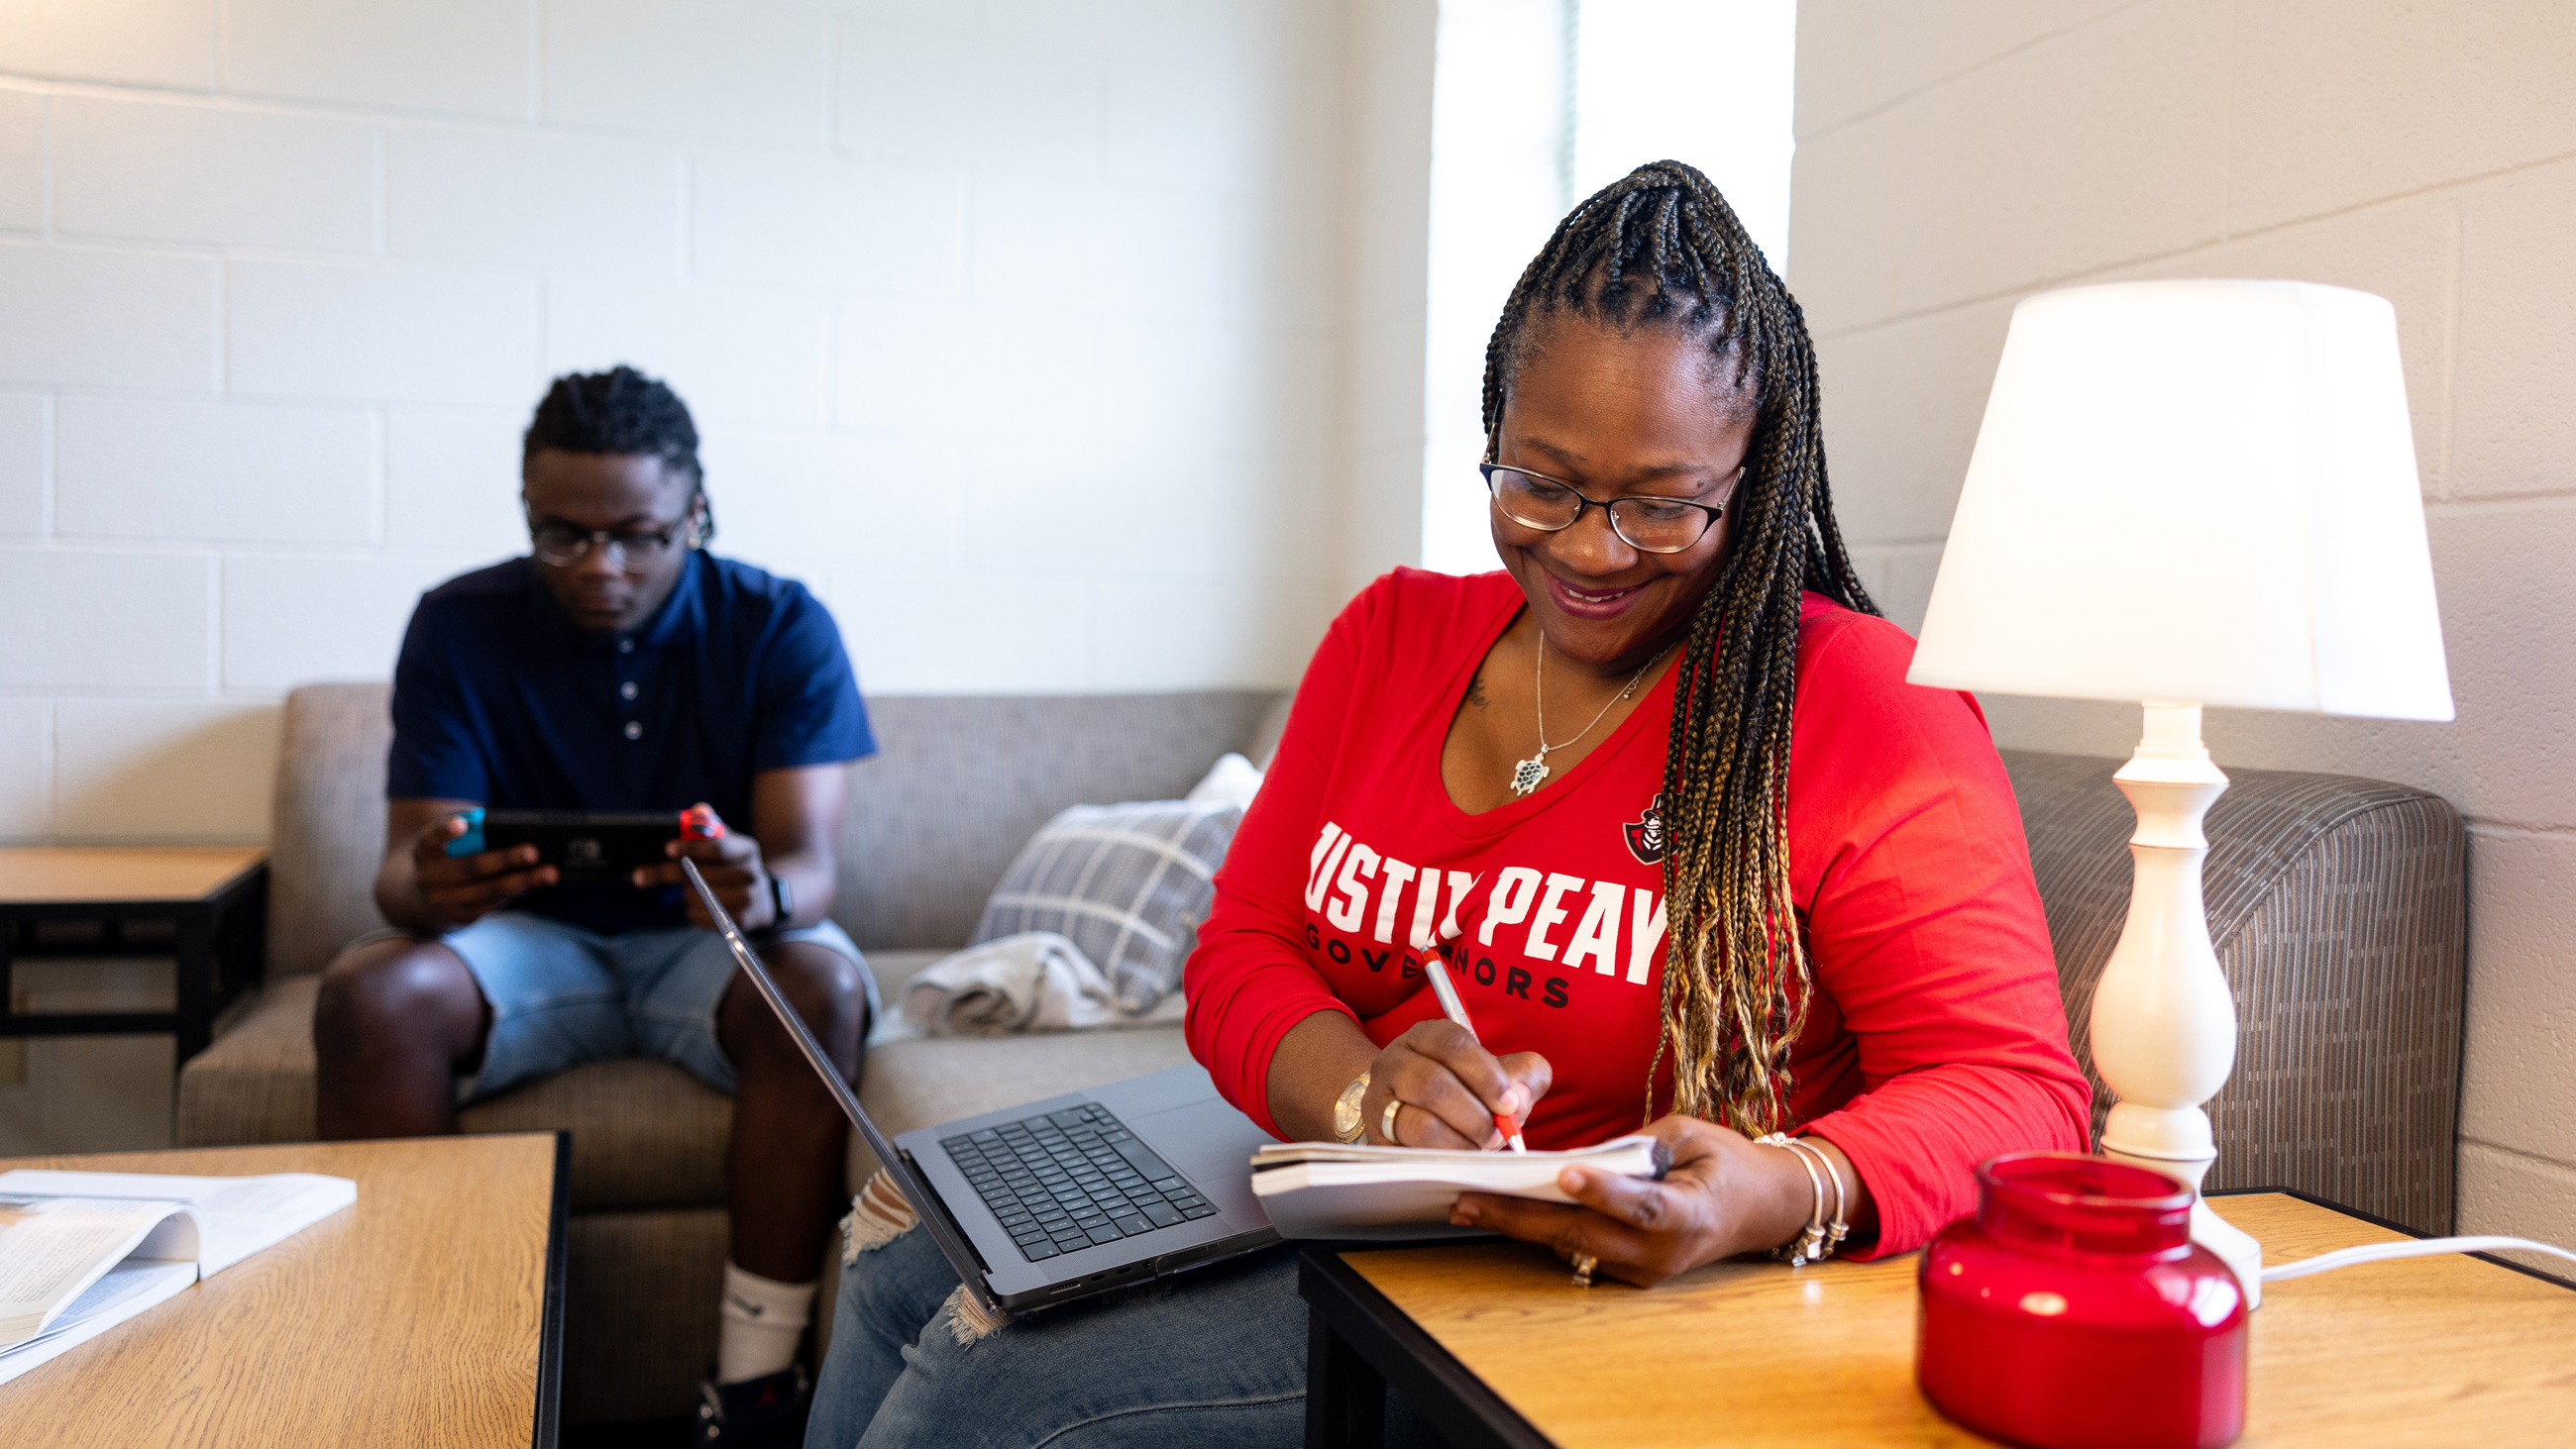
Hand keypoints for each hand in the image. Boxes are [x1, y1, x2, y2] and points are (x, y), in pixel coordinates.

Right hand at [409, 814, 555, 928]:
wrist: (419, 899)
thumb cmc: (446, 858)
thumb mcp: (446, 843)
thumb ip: (470, 832)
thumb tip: (513, 829)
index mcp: (424, 851)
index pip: (431, 839)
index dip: (446, 831)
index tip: (463, 824)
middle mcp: (429, 877)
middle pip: (470, 868)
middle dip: (505, 860)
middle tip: (534, 852)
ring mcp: (444, 901)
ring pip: (488, 891)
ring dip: (522, 882)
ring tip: (550, 872)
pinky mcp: (460, 917)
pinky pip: (492, 904)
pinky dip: (516, 891)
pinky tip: (535, 881)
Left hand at [631, 803, 771, 929]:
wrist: (765, 901)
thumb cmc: (735, 866)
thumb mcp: (729, 843)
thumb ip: (710, 826)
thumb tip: (698, 810)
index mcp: (747, 849)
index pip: (718, 847)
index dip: (691, 848)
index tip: (667, 849)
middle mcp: (751, 874)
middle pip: (700, 875)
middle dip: (667, 874)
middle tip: (640, 876)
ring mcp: (747, 900)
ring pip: (696, 897)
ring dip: (684, 894)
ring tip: (689, 889)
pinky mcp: (739, 923)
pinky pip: (699, 917)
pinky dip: (692, 911)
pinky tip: (699, 906)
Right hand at [1362, 1019, 1550, 1150]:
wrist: (1413, 1112)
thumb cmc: (1464, 1091)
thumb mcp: (1498, 1076)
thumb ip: (1524, 1075)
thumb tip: (1521, 1094)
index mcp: (1425, 1036)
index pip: (1452, 1043)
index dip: (1485, 1074)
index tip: (1509, 1103)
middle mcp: (1394, 1061)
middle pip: (1432, 1084)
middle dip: (1475, 1115)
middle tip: (1499, 1133)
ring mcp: (1379, 1100)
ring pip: (1419, 1123)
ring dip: (1460, 1141)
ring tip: (1481, 1146)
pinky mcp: (1376, 1137)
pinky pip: (1410, 1152)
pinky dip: (1444, 1157)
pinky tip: (1461, 1155)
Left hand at [1446, 1115, 1810, 1286]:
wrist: (1760, 1208)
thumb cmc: (1724, 1163)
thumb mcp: (1690, 1135)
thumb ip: (1638, 1146)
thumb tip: (1581, 1156)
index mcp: (1689, 1213)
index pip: (1641, 1205)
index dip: (1603, 1192)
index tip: (1565, 1175)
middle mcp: (1664, 1252)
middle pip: (1585, 1234)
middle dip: (1522, 1215)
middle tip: (1470, 1198)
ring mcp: (1645, 1269)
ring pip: (1572, 1246)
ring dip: (1519, 1226)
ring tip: (1468, 1205)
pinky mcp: (1630, 1273)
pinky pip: (1578, 1250)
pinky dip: (1540, 1231)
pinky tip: (1501, 1213)